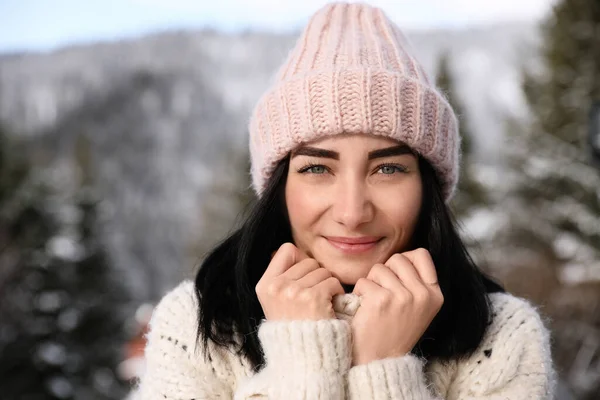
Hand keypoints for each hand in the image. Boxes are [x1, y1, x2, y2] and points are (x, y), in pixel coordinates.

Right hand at [255, 243, 344, 320]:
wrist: (303, 358)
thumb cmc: (294, 329)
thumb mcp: (275, 302)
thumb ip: (281, 278)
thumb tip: (293, 253)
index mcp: (265, 285)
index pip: (286, 250)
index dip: (300, 259)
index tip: (304, 276)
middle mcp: (277, 286)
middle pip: (308, 261)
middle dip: (316, 275)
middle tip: (315, 294)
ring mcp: (294, 292)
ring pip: (323, 271)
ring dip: (327, 284)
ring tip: (321, 302)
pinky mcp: (313, 298)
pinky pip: (332, 281)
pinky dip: (336, 292)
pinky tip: (329, 306)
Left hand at [350, 248, 443, 365]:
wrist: (380, 360)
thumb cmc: (394, 330)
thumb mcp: (417, 307)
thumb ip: (416, 282)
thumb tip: (403, 256)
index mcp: (435, 295)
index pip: (422, 254)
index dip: (405, 260)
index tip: (397, 275)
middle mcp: (423, 295)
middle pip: (398, 258)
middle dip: (385, 271)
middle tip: (382, 291)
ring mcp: (403, 297)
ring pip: (379, 268)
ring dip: (371, 282)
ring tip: (374, 302)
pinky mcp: (382, 300)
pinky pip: (364, 281)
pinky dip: (359, 293)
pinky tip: (364, 309)